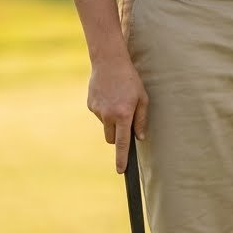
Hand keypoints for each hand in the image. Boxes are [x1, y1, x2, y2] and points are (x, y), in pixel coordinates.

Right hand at [87, 56, 147, 172]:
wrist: (109, 61)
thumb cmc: (130, 79)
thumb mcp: (142, 98)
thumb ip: (141, 119)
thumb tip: (139, 137)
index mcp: (122, 115)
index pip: (122, 143)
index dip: (121, 158)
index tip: (121, 170)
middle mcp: (108, 115)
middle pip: (111, 138)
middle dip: (118, 135)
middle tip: (125, 119)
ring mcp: (97, 111)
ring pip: (105, 126)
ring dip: (111, 120)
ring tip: (117, 100)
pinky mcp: (90, 105)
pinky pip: (99, 114)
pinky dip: (104, 109)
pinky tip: (109, 95)